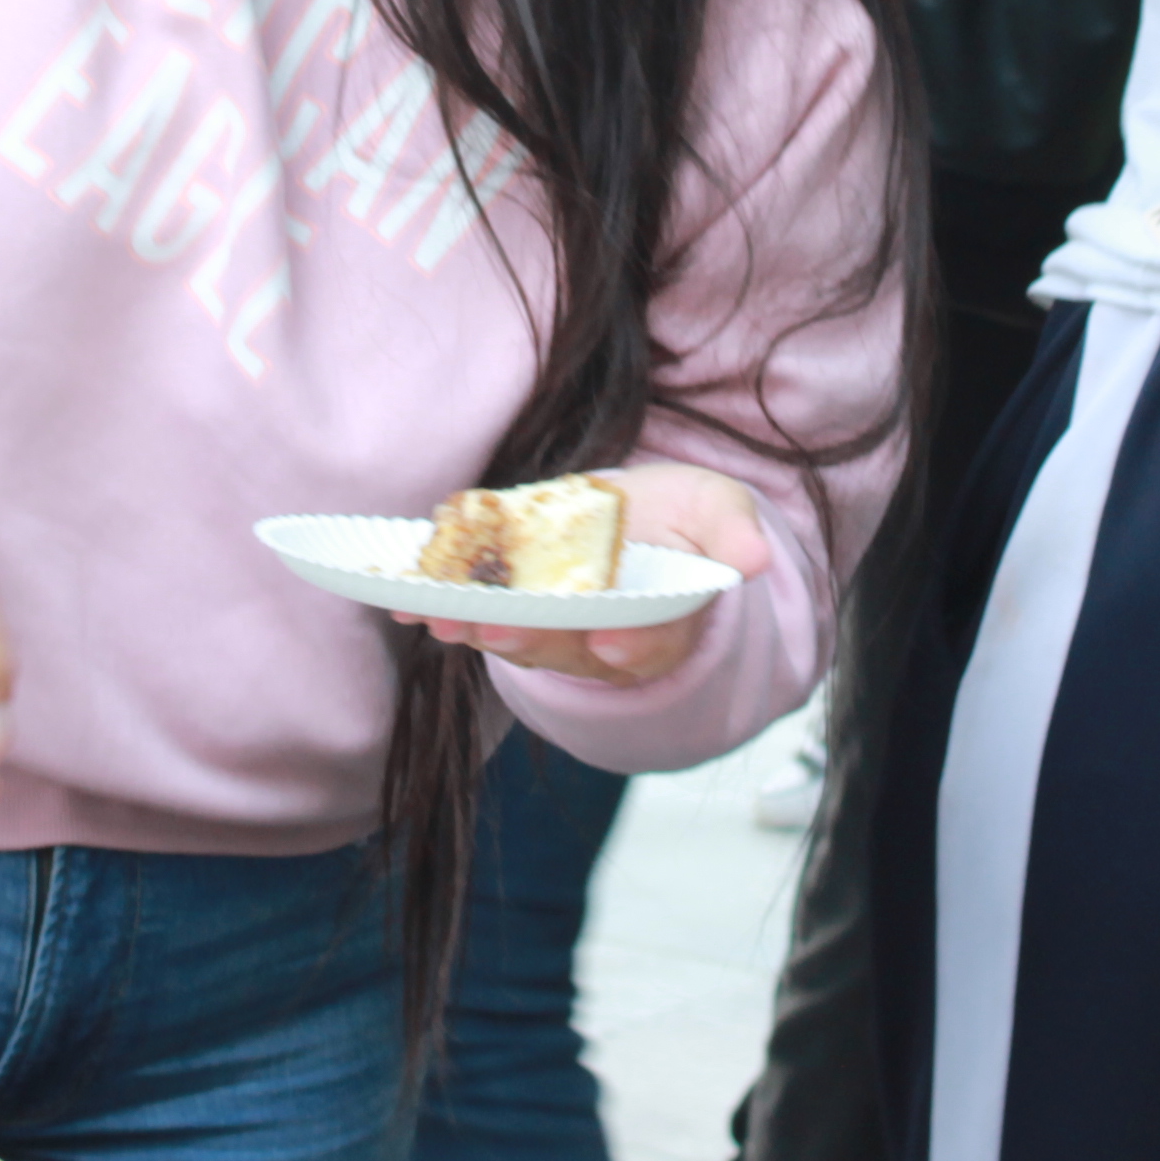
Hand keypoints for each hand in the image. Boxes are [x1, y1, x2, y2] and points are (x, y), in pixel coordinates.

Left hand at [415, 462, 770, 686]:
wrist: (643, 525)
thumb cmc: (684, 518)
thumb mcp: (718, 511)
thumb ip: (732, 533)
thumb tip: (753, 559)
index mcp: (665, 620)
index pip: (653, 639)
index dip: (633, 641)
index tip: (610, 638)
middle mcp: (607, 639)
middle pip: (571, 648)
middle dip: (531, 638)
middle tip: (496, 627)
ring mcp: (557, 633)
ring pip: (518, 642)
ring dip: (475, 629)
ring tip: (440, 615)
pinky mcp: (513, 615)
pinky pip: (477, 619)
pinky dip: (442, 613)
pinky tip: (406, 605)